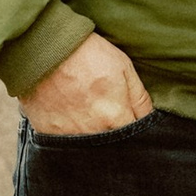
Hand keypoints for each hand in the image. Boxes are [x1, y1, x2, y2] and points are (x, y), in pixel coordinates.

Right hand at [18, 32, 153, 135]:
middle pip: (111, 146)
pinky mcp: (48, 133)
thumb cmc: (87, 53)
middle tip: (106, 115)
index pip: (135, 138)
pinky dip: (67, 133)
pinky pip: (63, 142)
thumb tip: (149, 118)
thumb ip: (139, 97)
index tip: (129, 119)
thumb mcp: (123, 67)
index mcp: (116, 119)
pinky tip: (67, 116)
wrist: (46, 48)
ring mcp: (69, 136)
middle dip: (113, 135)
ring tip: (86, 114)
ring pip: (87, 147)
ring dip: (90, 135)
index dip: (135, 129)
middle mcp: (94, 133)